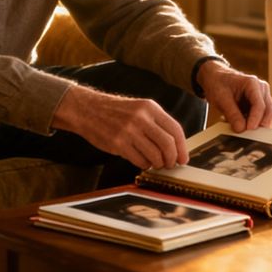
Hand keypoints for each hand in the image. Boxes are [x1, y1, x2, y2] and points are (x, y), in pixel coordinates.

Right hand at [51, 85, 189, 169]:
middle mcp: (141, 118)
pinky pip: (140, 160)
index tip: (183, 158)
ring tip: (155, 163)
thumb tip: (174, 145)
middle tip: (170, 164)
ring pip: (155, 155)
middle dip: (172, 159)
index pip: (175, 129)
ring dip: (158, 164)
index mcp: (150, 107)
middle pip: (168, 144)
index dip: (182, 147)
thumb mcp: (138, 108)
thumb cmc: (115, 111)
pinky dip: (144, 165)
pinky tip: (142, 161)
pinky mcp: (118, 143)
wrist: (87, 109)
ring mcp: (129, 131)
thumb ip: (156, 123)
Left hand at [197, 59, 271, 132]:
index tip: (249, 129)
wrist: (215, 77)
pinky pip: (260, 117)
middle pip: (268, 111)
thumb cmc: (218, 83)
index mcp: (252, 83)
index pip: (259, 104)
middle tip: (249, 136)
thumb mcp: (221, 98)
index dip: (255, 119)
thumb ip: (232, 114)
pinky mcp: (258, 104)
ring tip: (240, 128)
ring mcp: (262, 96)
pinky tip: (239, 124)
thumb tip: (241, 129)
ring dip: (256, 125)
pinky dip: (252, 123)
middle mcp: (261, 89)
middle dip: (260, 125)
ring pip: (267, 115)